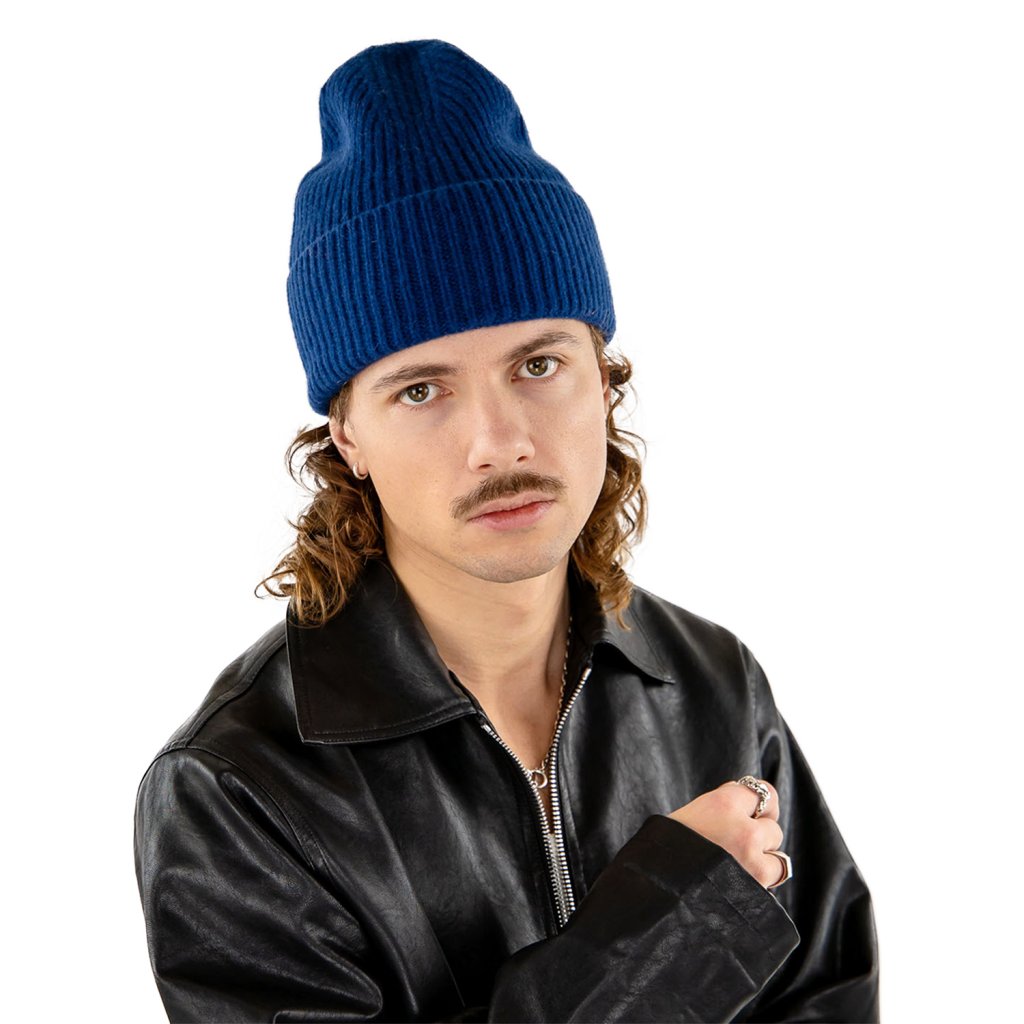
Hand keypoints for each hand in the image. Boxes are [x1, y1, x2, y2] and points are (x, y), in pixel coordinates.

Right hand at [667, 779, 786, 888]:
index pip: (763, 792)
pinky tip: (740, 883)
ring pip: (779, 857)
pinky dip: (762, 882)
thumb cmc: (666, 850)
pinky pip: (773, 881)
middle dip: (760, 835)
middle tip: (736, 844)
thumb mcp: (690, 814)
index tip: (750, 812)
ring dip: (764, 861)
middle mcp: (743, 830)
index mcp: (723, 804)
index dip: (757, 804)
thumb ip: (723, 807)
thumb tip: (749, 804)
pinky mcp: (757, 889)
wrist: (654, 890)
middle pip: (773, 826)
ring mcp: (753, 861)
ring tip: (738, 867)